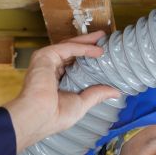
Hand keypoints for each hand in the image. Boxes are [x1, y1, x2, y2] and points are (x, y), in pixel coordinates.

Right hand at [4, 30, 121, 151]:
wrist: (40, 116)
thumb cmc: (56, 115)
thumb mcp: (82, 103)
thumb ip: (97, 94)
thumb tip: (116, 92)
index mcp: (56, 81)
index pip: (73, 65)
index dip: (87, 59)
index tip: (102, 55)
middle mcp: (50, 70)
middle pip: (71, 52)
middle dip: (87, 44)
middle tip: (103, 39)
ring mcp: (46, 62)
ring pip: (69, 46)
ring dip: (86, 42)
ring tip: (102, 38)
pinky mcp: (45, 56)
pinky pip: (67, 48)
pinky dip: (82, 47)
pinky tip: (96, 50)